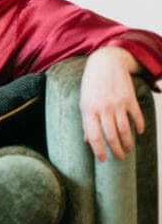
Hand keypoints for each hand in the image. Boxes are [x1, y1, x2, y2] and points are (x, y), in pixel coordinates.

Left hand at [79, 47, 143, 161]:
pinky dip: (140, 127)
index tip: (103, 160)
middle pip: (111, 136)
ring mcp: (117, 103)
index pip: (93, 136)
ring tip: (128, 149)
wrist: (106, 63)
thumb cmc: (91, 85)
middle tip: (119, 157)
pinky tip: (140, 132)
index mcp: (88, 110)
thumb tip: (87, 141)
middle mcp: (102, 108)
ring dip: (128, 142)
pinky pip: (136, 117)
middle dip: (116, 150)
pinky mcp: (129, 98)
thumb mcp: (84, 102)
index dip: (99, 151)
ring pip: (125, 130)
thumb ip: (87, 122)